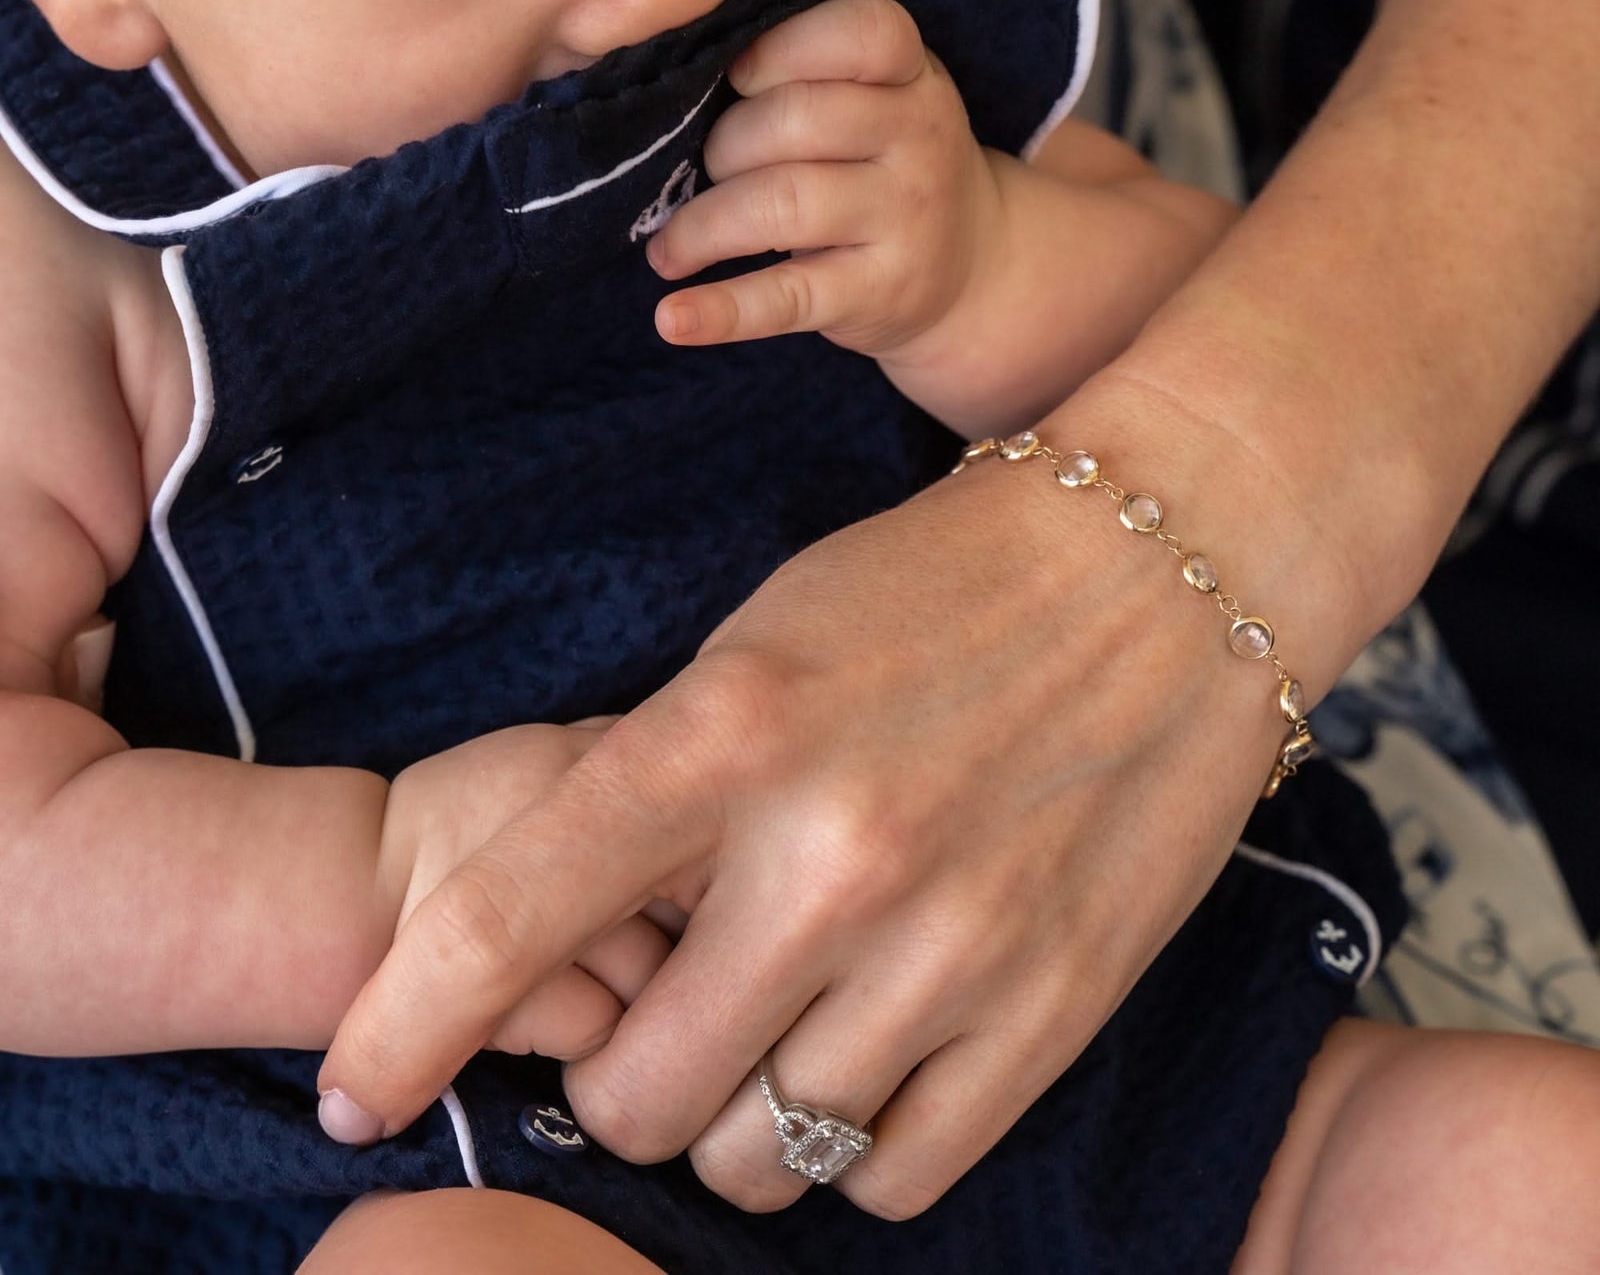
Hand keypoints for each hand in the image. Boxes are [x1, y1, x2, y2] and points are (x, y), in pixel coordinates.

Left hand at [318, 380, 1321, 1211]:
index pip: (509, 916)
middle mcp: (827, 858)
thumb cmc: (943, 583)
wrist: (1170, 569)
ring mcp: (948, 950)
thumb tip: (585, 932)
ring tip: (778, 1027)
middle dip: (623, 1075)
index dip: (402, 1026)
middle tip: (667, 1011)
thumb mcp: (764, 638)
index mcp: (728, 730)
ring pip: (759, 1160)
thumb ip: (667, 788)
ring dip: (742, 1113)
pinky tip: (870, 1055)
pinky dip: (853, 1143)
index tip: (351, 1091)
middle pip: (636, 1096)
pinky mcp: (1053, 1011)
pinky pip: (893, 1180)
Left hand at [648, 0, 1001, 364]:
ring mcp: (905, 219)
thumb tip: (681, 82)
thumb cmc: (887, 162)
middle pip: (797, 118)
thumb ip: (808, 71)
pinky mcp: (879, 293)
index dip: (782, 46)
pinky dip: (724, 311)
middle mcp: (920, 140)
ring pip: (783, 203)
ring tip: (670, 248)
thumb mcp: (880, 97)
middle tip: (701, 172)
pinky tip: (675, 319)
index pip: (862, 32)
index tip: (733, 74)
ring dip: (704, 225)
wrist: (974, 265)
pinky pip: (790, 297)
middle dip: (723, 145)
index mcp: (913, 74)